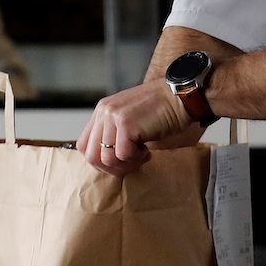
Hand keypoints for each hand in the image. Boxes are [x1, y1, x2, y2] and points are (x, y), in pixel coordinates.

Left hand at [75, 79, 193, 176]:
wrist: (181, 97)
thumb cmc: (161, 110)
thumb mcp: (130, 118)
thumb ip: (114, 133)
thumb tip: (106, 161)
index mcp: (102, 110)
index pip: (84, 145)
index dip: (99, 160)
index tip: (119, 162)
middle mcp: (104, 111)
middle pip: (91, 155)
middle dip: (111, 168)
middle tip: (131, 163)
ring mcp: (113, 116)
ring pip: (106, 159)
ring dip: (126, 164)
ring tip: (141, 154)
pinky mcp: (126, 124)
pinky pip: (123, 155)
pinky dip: (137, 158)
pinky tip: (147, 149)